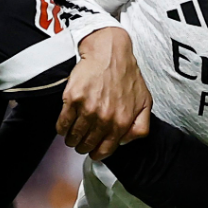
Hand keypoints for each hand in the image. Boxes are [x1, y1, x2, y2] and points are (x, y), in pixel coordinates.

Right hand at [58, 27, 151, 159]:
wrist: (110, 53)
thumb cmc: (127, 75)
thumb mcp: (145, 102)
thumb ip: (140, 126)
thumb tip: (125, 141)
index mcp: (122, 122)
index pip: (104, 150)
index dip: (96, 153)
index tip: (92, 150)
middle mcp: (105, 118)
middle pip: (86, 145)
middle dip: (82, 146)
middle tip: (80, 142)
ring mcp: (88, 109)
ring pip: (73, 137)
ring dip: (70, 139)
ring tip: (71, 136)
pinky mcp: (73, 99)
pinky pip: (62, 123)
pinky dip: (61, 128)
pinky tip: (63, 127)